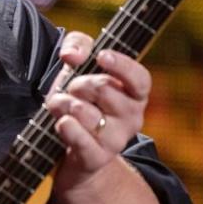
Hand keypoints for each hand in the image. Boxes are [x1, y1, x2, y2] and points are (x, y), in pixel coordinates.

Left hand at [44, 32, 151, 185]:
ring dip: (62, 104)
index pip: (140, 79)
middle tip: (71, 91)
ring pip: (83, 110)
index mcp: (135, 94)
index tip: (102, 56)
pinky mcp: (96, 158)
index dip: (122, 66)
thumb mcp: (79, 66)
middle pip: (102, 88)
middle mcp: (132, 117)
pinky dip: (66, 126)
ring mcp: (116, 140)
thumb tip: (72, 55)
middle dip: (77, 84)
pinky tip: (62, 123)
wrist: (70, 148)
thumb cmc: (80, 101)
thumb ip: (78, 46)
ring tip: (62, 109)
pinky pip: (79, 137)